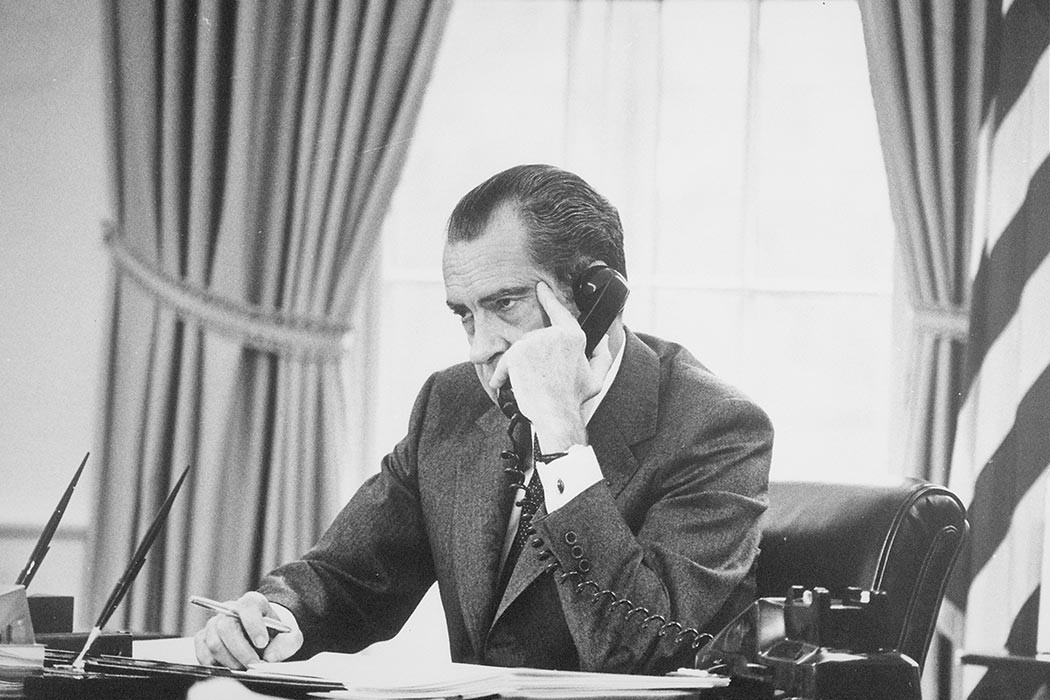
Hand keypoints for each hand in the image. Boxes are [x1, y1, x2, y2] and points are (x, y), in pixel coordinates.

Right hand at [193, 592, 302, 668]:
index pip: (248, 609)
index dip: (254, 626)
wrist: (265, 637)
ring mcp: (214, 623)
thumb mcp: (291, 637)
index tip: (262, 643)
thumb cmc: (277, 635)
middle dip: (241, 650)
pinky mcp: (203, 639)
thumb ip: (287, 644)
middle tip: (254, 665)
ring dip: (230, 660)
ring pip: (214, 643)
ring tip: (245, 667)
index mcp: (252, 602)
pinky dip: (216, 665)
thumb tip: (269, 657)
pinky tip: (231, 667)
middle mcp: (229, 609)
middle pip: (227, 627)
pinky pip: (203, 654)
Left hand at [489, 281, 613, 450]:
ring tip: (528, 387)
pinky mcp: (516, 353)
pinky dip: (501, 376)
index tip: (540, 287)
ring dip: (518, 369)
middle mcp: (554, 334)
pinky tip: (503, 385)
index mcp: (574, 337)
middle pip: (536, 341)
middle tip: (541, 380)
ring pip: (520, 352)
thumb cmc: (573, 399)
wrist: (555, 414)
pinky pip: (504, 363)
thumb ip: (603, 356)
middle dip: (533, 359)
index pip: (559, 312)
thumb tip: (603, 339)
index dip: (549, 298)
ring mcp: (533, 342)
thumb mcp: (596, 378)